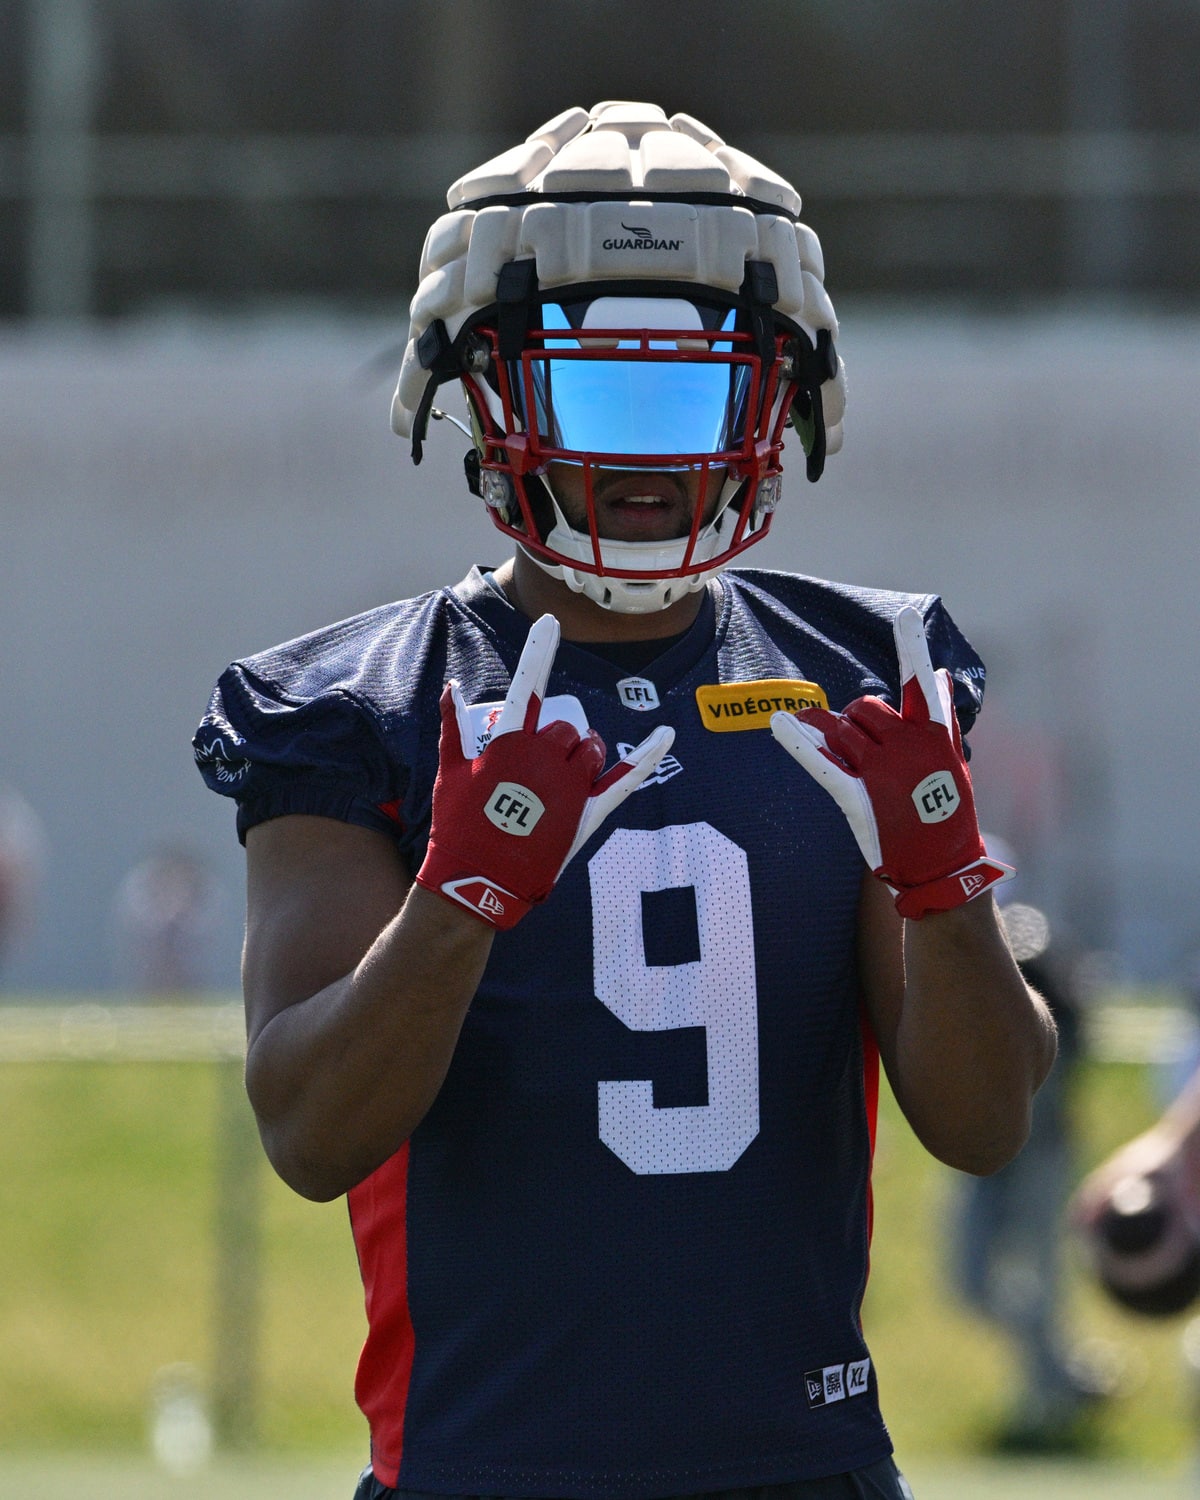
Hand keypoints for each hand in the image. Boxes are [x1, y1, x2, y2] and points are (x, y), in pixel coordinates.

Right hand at [416, 614, 673, 928]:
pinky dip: (647, 756)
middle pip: (566, 728)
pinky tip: (667, 735)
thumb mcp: (449, 774)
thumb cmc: (457, 826)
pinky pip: (625, 778)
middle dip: (556, 741)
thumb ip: (453, 727)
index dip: (538, 653)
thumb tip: (452, 688)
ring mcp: (569, 787)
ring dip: (582, 755)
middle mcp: (544, 759)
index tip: (551, 623)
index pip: (528, 686)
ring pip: (591, 748)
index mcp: (508, 744)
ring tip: (558, 781)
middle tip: (534, 772)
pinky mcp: (587, 814)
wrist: (476, 882)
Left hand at [769, 606, 1012, 918]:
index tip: (905, 616)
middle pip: (863, 707)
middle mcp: (907, 747)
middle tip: (867, 748)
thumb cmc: (946, 811)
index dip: (912, 648)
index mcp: (932, 735)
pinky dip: (799, 743)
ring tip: (853, 761)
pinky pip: (823, 762)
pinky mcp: (858, 797)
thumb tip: (938, 675)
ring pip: (842, 730)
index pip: (920, 684)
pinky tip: (779, 723)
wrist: (942, 867)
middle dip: (858, 719)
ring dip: (836, 737)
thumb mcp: (951, 760)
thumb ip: (939, 718)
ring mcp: (882, 771)